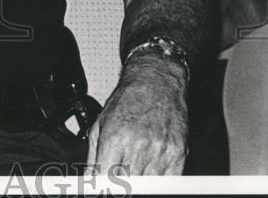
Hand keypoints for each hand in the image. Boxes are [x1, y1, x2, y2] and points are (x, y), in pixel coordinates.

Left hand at [85, 56, 187, 175]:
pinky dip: (160, 180)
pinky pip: (169, 180)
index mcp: (115, 138)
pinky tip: (151, 170)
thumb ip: (94, 155)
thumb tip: (90, 180)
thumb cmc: (127, 100)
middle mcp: (138, 145)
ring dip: (141, 182)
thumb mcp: (101, 123)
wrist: (156, 81)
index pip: (106, 178)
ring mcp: (160, 151)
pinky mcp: (178, 153)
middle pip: (129, 185)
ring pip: (149, 184)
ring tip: (135, 167)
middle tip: (120, 177)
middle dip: (123, 184)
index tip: (104, 187)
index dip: (104, 186)